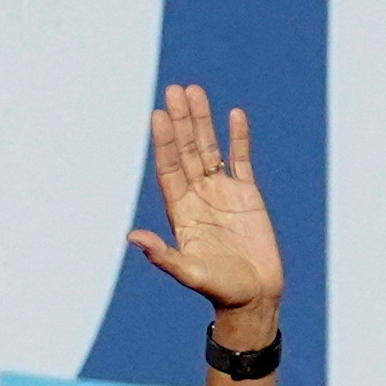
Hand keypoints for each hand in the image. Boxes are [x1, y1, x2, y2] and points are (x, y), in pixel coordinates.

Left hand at [123, 80, 287, 326]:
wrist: (254, 296)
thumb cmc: (219, 288)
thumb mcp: (188, 272)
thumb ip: (162, 255)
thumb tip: (132, 237)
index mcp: (180, 211)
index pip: (168, 168)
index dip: (162, 142)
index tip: (157, 115)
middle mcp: (197, 196)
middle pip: (185, 150)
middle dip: (180, 121)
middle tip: (174, 90)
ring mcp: (221, 192)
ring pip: (209, 148)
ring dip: (202, 121)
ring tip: (194, 91)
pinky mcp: (247, 194)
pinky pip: (240, 159)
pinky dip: (237, 137)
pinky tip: (233, 114)